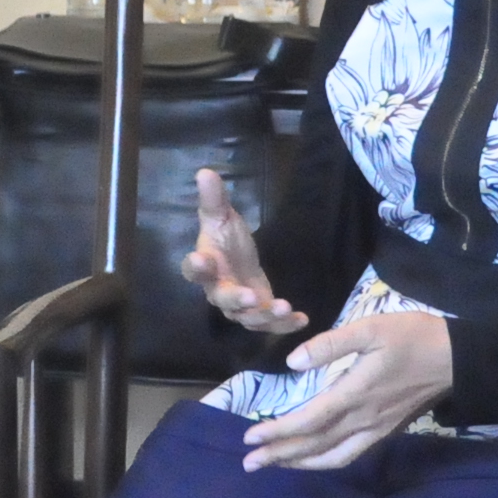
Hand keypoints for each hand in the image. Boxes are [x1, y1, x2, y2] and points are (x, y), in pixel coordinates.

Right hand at [178, 168, 308, 333]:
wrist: (239, 259)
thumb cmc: (226, 239)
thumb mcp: (221, 216)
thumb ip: (214, 199)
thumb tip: (205, 171)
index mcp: (206, 266)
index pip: (193, 269)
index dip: (195, 266)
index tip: (200, 259)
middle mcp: (219, 291)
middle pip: (222, 300)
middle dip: (236, 300)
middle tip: (251, 297)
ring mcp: (239, 307)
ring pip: (248, 318)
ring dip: (266, 315)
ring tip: (284, 307)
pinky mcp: (259, 314)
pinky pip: (270, 325)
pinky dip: (286, 325)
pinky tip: (303, 319)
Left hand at [240, 310, 452, 471]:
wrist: (455, 358)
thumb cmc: (410, 337)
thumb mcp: (370, 329)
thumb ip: (330, 345)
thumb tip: (294, 362)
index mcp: (355, 393)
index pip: (308, 421)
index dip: (278, 432)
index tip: (250, 437)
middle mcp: (363, 419)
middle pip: (315, 445)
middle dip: (280, 455)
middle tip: (248, 462)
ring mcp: (375, 429)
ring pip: (332, 457)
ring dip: (300, 463)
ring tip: (274, 465)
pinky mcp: (384, 431)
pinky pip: (350, 455)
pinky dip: (325, 461)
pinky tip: (312, 459)